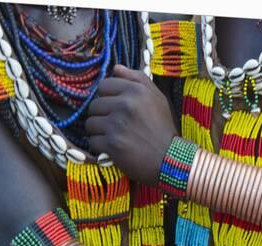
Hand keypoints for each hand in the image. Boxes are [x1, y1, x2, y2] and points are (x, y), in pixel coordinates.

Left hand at [85, 64, 177, 185]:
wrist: (171, 160)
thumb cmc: (164, 129)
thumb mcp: (158, 99)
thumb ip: (138, 80)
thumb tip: (116, 68)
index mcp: (136, 91)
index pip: (104, 86)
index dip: (107, 98)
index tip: (116, 109)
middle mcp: (125, 104)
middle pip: (94, 105)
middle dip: (102, 116)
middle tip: (115, 126)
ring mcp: (117, 125)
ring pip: (90, 123)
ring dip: (98, 132)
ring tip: (113, 137)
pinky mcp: (112, 144)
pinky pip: (92, 141)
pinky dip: (100, 147)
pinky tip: (112, 149)